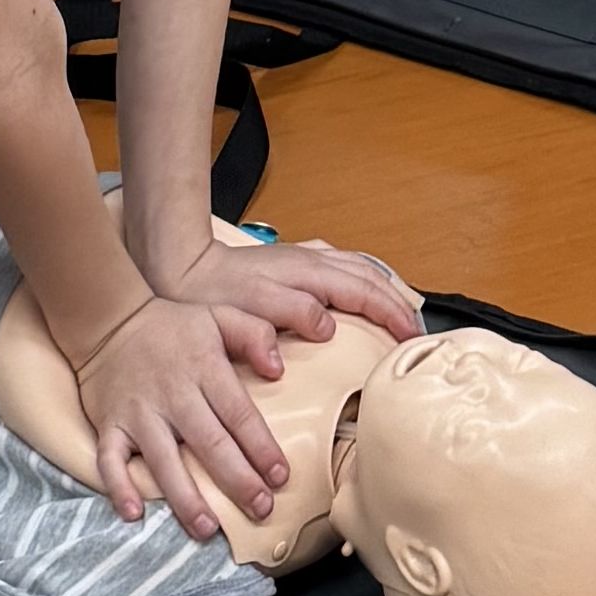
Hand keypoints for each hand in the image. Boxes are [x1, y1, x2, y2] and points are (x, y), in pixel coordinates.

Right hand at [78, 293, 295, 538]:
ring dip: (185, 496)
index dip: (261, 447)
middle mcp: (173, 394)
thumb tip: (278, 368)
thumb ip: (254, 334)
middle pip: (209, 443)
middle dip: (237, 480)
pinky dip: (119, 486)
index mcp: (204, 368)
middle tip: (261, 509)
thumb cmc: (174, 326)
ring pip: (163, 460)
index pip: (239, 413)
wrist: (109, 321)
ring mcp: (138, 413)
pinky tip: (134, 514)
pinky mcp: (109, 426)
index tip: (281, 476)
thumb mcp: (218, 314)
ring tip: (208, 528)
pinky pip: (110, 460)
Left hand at [163, 226, 427, 362]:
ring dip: (383, 287)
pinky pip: (341, 266)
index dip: (392, 314)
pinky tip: (359, 288)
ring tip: (400, 308)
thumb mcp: (251, 308)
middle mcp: (310, 261)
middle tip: (414, 329)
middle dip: (397, 300)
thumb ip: (293, 312)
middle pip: (369, 275)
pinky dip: (362, 278)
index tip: (410, 336)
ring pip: (358, 267)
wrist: (180, 266)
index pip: (364, 291)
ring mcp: (302, 259)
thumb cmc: (212, 293)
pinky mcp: (291, 265)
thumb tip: (329, 325)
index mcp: (306, 273)